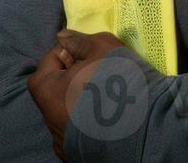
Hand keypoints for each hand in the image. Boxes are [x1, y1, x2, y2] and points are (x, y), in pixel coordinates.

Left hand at [28, 29, 126, 159]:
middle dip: (74, 75)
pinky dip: (85, 118)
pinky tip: (105, 114)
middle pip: (57, 84)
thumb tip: (61, 37)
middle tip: (99, 71)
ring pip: (67, 106)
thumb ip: (79, 40)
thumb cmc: (118, 79)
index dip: (73, 51)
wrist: (141, 122)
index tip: (93, 54)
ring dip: (80, 97)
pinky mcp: (73, 150)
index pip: (52, 58)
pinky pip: (76, 126)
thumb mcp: (102, 47)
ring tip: (105, 94)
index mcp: (46, 87)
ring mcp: (59, 136)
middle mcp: (46, 115)